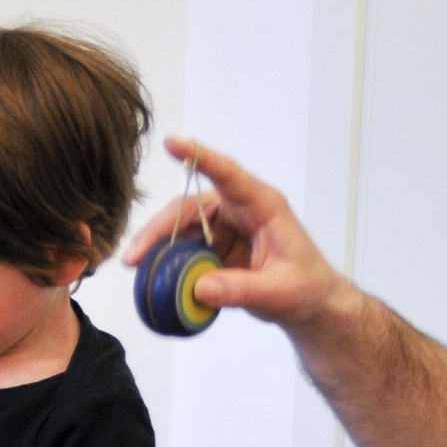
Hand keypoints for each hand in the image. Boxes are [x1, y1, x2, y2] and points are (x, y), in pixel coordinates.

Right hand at [122, 137, 348, 331]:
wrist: (312, 304)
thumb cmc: (305, 289)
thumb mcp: (276, 293)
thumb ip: (239, 290)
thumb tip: (198, 288)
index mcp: (263, 205)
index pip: (228, 174)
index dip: (199, 157)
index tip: (172, 142)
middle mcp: (241, 209)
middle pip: (190, 207)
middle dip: (159, 229)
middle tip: (134, 257)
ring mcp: (228, 226)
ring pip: (183, 227)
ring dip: (160, 247)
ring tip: (138, 270)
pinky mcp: (219, 245)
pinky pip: (187, 247)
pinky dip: (171, 261)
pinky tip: (157, 279)